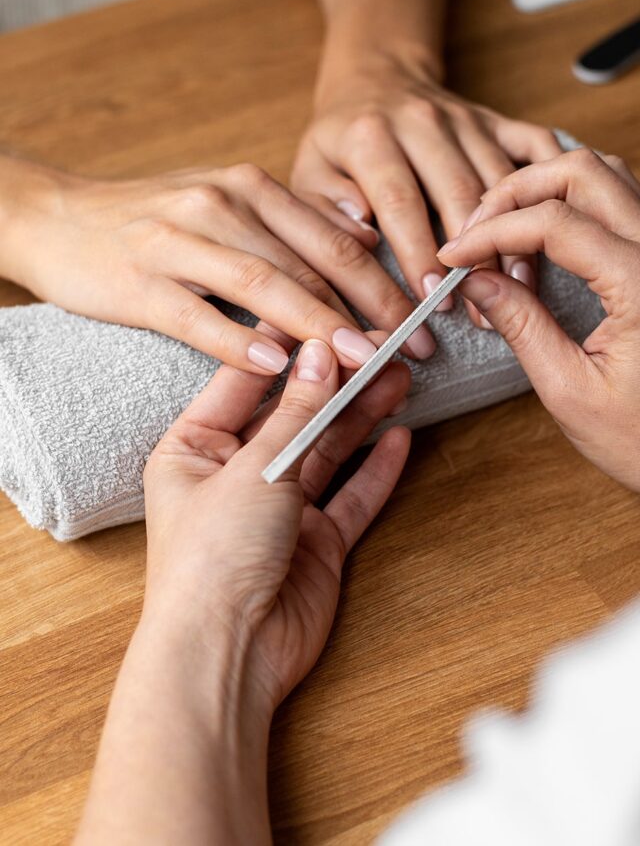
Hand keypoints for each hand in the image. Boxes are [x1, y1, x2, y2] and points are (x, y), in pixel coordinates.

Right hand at [0, 156, 435, 371]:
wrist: (59, 217)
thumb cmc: (154, 220)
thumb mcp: (228, 202)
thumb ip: (292, 219)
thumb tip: (362, 234)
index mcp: (251, 188)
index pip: (334, 237)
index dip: (386, 280)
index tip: (424, 319)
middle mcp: (222, 205)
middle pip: (310, 261)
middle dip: (369, 307)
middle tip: (412, 349)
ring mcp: (178, 241)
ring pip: (263, 285)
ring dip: (317, 326)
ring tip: (360, 361)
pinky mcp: (140, 281)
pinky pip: (198, 316)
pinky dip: (240, 342)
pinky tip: (276, 368)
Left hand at [143, 340, 410, 707]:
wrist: (227, 654)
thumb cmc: (212, 560)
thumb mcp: (253, 471)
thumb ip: (295, 415)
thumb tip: (320, 354)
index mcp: (195, 448)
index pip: (247, 381)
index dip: (291, 349)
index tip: (331, 317)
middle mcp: (235, 474)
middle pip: (295, 415)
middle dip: (338, 382)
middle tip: (382, 347)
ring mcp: (278, 510)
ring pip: (328, 450)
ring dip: (363, 416)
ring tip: (400, 377)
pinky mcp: (315, 543)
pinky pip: (350, 496)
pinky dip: (376, 469)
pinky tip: (401, 436)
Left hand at [292, 51, 561, 326]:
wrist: (375, 78)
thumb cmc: (340, 141)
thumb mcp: (309, 171)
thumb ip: (325, 206)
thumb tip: (362, 234)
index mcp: (371, 136)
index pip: (399, 200)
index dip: (418, 251)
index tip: (432, 296)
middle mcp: (423, 122)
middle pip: (458, 192)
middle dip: (474, 254)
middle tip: (482, 309)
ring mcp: (466, 120)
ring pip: (501, 180)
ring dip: (514, 236)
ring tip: (519, 288)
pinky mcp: (495, 120)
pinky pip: (534, 146)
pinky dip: (550, 182)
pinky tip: (556, 225)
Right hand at [437, 149, 639, 489]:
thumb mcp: (571, 390)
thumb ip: (522, 326)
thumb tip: (476, 280)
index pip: (554, 223)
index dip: (490, 232)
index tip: (453, 256)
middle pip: (581, 172)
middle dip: (514, 193)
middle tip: (474, 234)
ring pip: (605, 174)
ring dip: (545, 190)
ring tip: (504, 235)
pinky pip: (621, 198)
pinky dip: (574, 203)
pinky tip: (543, 239)